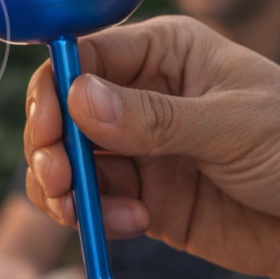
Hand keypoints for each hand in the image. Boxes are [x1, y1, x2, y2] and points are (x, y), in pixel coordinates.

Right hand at [24, 16, 279, 278]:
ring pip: (70, 161)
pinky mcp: (144, 198)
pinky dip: (94, 217)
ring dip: (63, 187)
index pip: (85, 56)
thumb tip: (77, 99)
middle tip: (58, 178)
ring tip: (79, 211)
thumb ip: (154, 117)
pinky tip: (129, 224)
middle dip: (50, 144)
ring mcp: (139, 149)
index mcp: (162, 54)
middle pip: (64, 110)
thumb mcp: (232, 125)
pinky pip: (95, 204)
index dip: (55, 89)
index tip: (47, 128)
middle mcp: (140, 96)